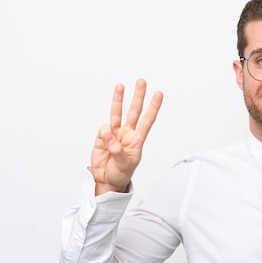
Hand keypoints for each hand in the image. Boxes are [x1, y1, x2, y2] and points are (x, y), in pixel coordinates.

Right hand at [91, 79, 163, 194]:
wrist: (106, 180)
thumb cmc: (120, 174)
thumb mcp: (124, 165)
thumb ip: (117, 150)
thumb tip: (109, 134)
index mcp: (137, 140)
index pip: (148, 120)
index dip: (153, 107)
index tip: (159, 94)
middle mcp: (127, 133)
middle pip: (134, 111)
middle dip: (138, 96)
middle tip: (142, 82)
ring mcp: (115, 134)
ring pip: (117, 113)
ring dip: (119, 99)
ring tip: (120, 86)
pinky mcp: (102, 136)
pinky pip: (103, 129)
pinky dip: (104, 134)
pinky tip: (105, 142)